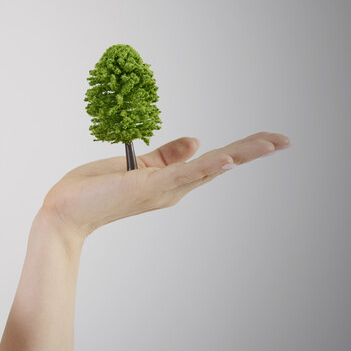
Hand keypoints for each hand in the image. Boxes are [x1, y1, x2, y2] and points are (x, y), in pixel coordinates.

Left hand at [40, 131, 290, 239]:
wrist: (64, 211)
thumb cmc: (92, 190)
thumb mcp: (135, 166)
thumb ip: (165, 155)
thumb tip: (197, 140)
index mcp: (170, 183)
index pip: (213, 162)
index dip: (242, 149)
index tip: (270, 139)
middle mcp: (173, 190)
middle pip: (221, 165)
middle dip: (253, 150)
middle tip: (286, 139)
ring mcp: (164, 190)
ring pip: (210, 168)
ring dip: (242, 155)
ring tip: (272, 143)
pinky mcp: (149, 188)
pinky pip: (183, 175)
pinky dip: (205, 166)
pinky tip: (228, 158)